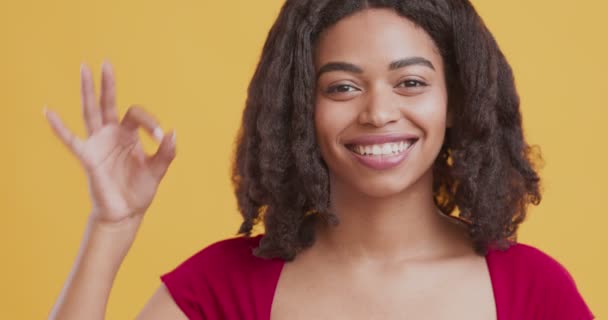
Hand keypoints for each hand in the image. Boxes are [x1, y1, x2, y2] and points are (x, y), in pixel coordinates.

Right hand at [44, 61, 176, 225]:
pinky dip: (59, 127)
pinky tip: (48, 111)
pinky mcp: (88, 157)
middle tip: (106, 62)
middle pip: (108, 103)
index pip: (137, 114)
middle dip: (108, 84)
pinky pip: (71, 140)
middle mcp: (112, 134)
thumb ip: (166, 153)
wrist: (126, 212)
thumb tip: (173, 133)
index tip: (161, 137)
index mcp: (130, 134)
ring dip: (87, 92)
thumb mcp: (158, 170)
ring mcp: (98, 144)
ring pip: (90, 112)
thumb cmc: (140, 190)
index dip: (151, 122)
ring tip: (84, 69)